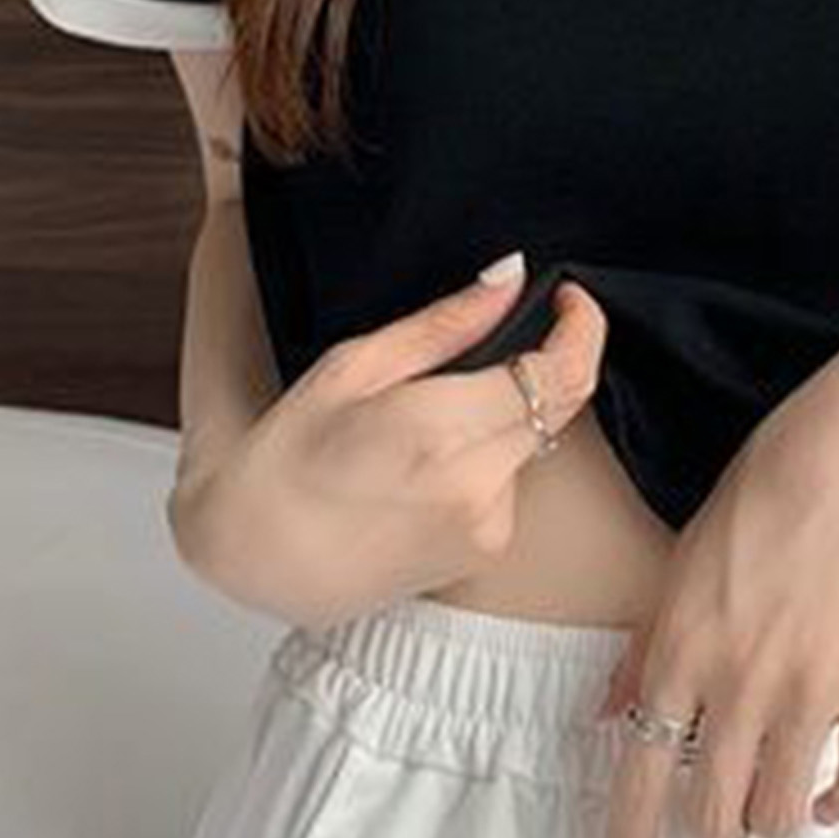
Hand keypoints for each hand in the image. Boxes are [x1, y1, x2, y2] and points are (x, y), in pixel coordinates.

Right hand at [167, 260, 606, 629]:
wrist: (256, 560)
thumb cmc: (287, 459)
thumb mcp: (353, 367)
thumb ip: (444, 324)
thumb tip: (510, 277)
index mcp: (440, 429)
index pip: (559, 372)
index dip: (582, 327)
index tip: (569, 298)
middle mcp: (476, 485)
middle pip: (563, 405)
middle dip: (552, 360)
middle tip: (508, 335)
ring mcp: (486, 526)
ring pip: (536, 440)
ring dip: (507, 414)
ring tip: (430, 419)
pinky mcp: (485, 551)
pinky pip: (514, 481)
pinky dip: (488, 458)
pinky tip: (428, 466)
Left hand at [596, 323, 838, 837]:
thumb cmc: (781, 471)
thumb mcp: (690, 547)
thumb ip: (650, 640)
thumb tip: (616, 707)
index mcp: (683, 641)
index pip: (641, 770)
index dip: (628, 829)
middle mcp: (741, 678)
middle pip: (710, 814)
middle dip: (703, 833)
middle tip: (705, 828)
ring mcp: (814, 689)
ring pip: (778, 814)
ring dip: (768, 818)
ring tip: (763, 804)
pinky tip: (826, 793)